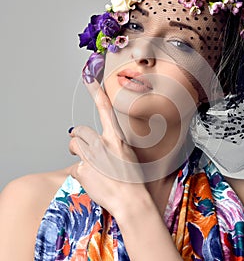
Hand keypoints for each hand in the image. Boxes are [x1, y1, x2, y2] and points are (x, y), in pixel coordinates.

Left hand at [69, 79, 147, 217]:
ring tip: (91, 165)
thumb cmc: (133, 179)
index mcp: (116, 137)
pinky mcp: (82, 170)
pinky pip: (74, 167)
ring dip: (78, 153)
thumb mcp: (128, 154)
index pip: (105, 109)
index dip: (96, 93)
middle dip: (78, 137)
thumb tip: (101, 142)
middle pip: (79, 131)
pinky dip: (81, 172)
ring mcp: (91, 156)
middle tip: (83, 146)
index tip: (89, 79)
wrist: (131, 200)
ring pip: (74, 146)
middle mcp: (102, 143)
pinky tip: (92, 180)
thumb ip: (113, 145)